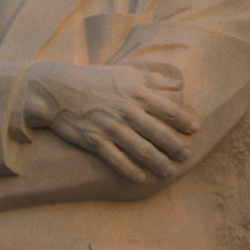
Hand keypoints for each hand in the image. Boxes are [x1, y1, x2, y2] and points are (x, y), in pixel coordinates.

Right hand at [23, 63, 197, 182]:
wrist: (55, 89)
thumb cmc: (91, 79)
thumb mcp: (122, 72)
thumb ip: (151, 78)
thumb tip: (177, 83)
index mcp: (134, 92)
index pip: (167, 109)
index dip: (184, 121)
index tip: (194, 130)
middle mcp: (125, 110)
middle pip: (158, 133)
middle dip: (176, 147)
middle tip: (185, 157)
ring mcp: (110, 127)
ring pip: (141, 150)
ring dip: (158, 163)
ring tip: (168, 171)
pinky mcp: (94, 140)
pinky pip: (117, 160)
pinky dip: (130, 170)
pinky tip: (141, 178)